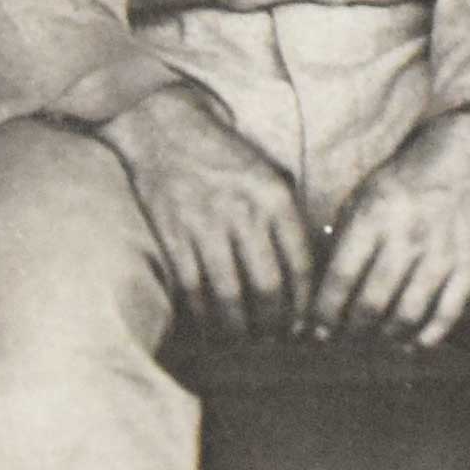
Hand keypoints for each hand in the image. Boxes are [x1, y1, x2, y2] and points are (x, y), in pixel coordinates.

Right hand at [98, 81, 314, 334]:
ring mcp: (205, 226)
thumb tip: (304, 276)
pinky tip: (210, 327)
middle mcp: (244, 214)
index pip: (301, 265)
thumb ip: (288, 219)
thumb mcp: (270, 176)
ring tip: (245, 341)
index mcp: (274, 198)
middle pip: (268, 287)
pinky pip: (192, 289)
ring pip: (229, 296)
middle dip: (274, 324)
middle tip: (275, 340)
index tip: (304, 324)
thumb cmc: (225, 157)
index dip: (304, 304)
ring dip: (239, 328)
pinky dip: (202, 315)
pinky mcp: (172, 236)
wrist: (165, 128)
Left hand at [308, 108, 469, 346]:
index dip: (325, 313)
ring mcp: (443, 251)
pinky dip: (428, 336)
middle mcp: (408, 235)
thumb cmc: (405, 183)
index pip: (341, 278)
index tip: (318, 331)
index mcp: (374, 216)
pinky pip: (447, 313)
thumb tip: (320, 290)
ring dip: (387, 336)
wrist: (467, 158)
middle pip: (372, 303)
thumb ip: (343, 239)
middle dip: (353, 331)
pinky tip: (413, 343)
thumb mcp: (364, 196)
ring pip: (408, 314)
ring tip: (378, 338)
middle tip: (347, 339)